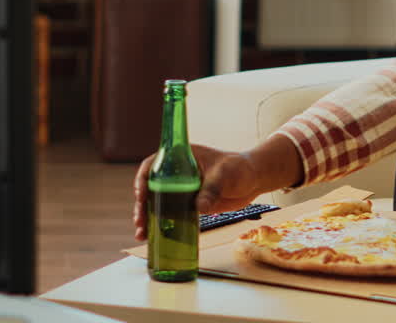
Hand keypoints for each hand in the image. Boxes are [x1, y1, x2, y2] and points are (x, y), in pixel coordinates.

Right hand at [131, 144, 263, 241]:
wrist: (255, 180)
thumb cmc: (240, 169)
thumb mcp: (225, 175)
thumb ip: (212, 189)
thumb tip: (199, 208)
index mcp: (182, 157)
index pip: (154, 164)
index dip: (143, 178)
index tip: (141, 194)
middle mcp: (178, 173)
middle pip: (151, 187)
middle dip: (142, 205)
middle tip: (140, 221)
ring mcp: (183, 189)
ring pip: (158, 203)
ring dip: (148, 218)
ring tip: (142, 234)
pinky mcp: (190, 204)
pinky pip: (172, 215)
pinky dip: (163, 226)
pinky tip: (154, 238)